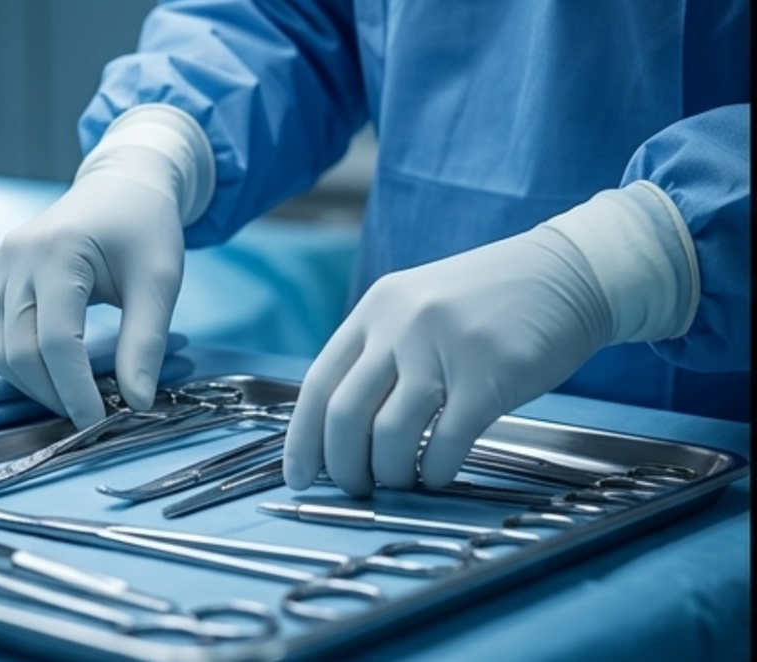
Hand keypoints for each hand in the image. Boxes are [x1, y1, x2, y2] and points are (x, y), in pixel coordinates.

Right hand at [0, 105, 213, 428]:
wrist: (122, 185)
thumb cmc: (145, 227)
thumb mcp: (159, 280)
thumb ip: (145, 341)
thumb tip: (137, 402)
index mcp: (58, 251)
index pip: (56, 339)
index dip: (75, 388)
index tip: (100, 421)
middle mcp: (16, 258)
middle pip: (17, 350)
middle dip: (53, 393)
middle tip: (92, 417)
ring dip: (33, 385)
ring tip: (77, 399)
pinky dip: (23, 364)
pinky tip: (58, 375)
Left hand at [283, 183, 696, 495]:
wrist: (566, 273)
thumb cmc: (489, 301)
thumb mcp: (418, 306)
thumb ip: (379, 352)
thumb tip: (340, 427)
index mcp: (375, 309)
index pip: (319, 384)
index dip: (302, 440)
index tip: (298, 476)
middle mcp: (401, 325)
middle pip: (345, 416)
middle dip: (343, 467)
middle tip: (355, 487)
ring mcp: (444, 348)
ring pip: (389, 436)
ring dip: (389, 474)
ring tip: (400, 481)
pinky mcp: (489, 376)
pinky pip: (444, 444)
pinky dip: (434, 472)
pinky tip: (437, 474)